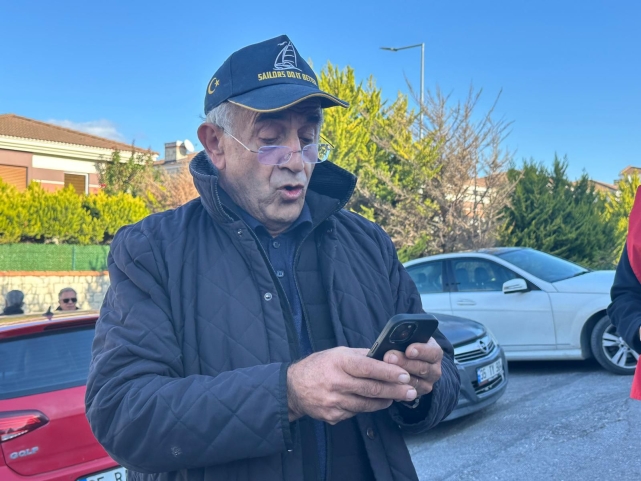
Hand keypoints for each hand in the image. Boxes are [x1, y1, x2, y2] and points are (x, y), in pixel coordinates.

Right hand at [287, 347, 417, 424]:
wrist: (293, 388)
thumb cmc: (319, 365)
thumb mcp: (338, 353)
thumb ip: (361, 355)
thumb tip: (386, 355)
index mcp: (339, 362)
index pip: (368, 368)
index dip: (389, 372)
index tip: (405, 375)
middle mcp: (336, 383)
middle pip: (371, 389)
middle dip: (395, 391)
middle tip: (411, 391)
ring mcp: (334, 402)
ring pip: (367, 404)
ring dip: (385, 401)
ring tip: (397, 397)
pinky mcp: (333, 416)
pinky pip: (356, 412)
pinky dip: (368, 407)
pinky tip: (375, 403)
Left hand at [383, 338, 442, 396]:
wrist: (413, 361)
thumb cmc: (409, 346)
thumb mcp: (411, 339)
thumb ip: (406, 337)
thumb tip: (397, 334)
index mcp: (435, 352)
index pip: (433, 352)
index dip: (421, 351)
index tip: (408, 350)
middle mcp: (435, 369)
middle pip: (422, 368)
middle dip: (404, 362)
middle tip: (389, 357)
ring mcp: (428, 383)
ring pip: (414, 381)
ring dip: (398, 375)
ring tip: (385, 368)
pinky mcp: (419, 393)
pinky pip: (408, 392)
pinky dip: (397, 386)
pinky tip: (386, 381)